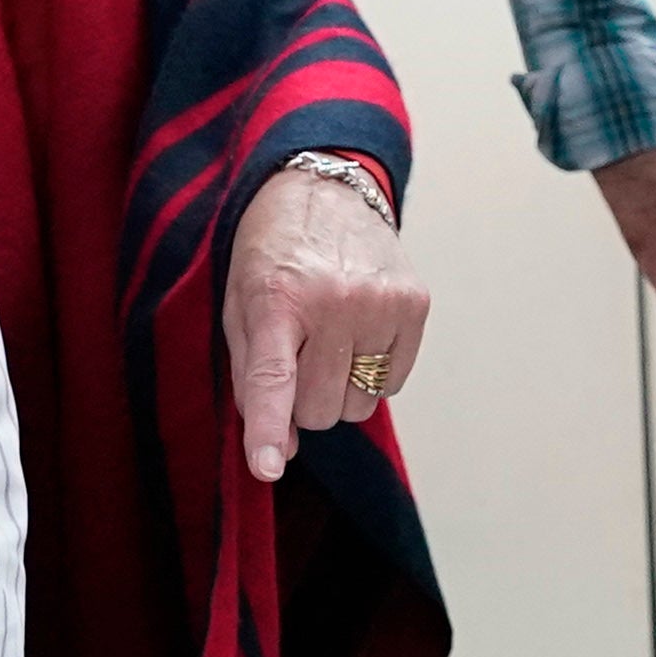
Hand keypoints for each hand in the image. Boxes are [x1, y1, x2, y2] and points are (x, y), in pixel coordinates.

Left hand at [225, 161, 427, 482]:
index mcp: (277, 299)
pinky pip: (391, 384)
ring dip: (339, 388)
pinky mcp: (415, 305)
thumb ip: (251, 380)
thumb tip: (281, 451)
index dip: (268, 429)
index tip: (269, 467)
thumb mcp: (240, 308)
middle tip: (298, 357)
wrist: (324, 189)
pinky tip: (359, 331)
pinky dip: (371, 372)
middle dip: (303, 401)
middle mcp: (334, 300)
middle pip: (319, 410)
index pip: (273, 379)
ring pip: (358, 405)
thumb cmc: (272, 257)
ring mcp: (381, 303)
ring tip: (329, 339)